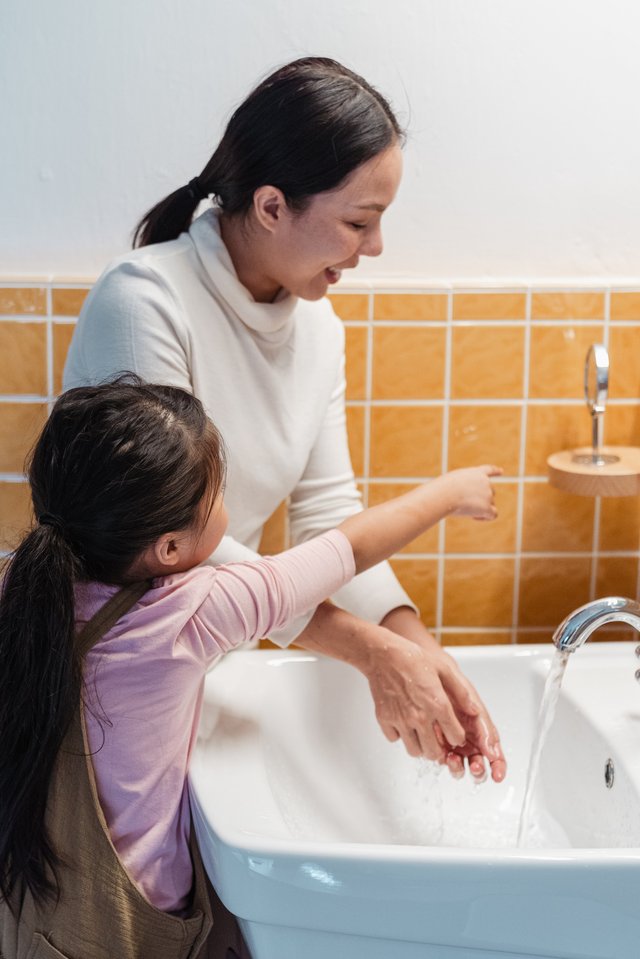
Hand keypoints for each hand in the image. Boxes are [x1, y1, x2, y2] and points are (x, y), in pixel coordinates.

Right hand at [378, 608, 506, 782]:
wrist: (383, 654)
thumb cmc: (413, 658)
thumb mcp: (444, 669)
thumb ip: (461, 692)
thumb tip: (474, 710)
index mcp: (437, 704)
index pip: (455, 737)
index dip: (457, 736)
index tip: (454, 732)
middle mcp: (419, 717)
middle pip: (434, 753)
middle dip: (440, 749)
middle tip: (438, 739)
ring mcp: (400, 720)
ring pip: (414, 751)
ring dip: (420, 745)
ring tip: (421, 732)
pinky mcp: (384, 719)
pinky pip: (394, 739)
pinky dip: (400, 735)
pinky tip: (403, 722)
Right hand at [445, 465, 501, 520]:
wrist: (445, 494)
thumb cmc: (442, 489)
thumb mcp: (451, 482)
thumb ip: (461, 487)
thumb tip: (462, 499)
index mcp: (476, 473)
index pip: (488, 470)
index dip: (495, 471)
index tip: (501, 471)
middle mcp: (486, 482)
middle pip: (490, 492)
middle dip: (481, 499)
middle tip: (464, 504)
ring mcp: (488, 494)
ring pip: (490, 504)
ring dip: (480, 508)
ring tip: (465, 509)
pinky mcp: (487, 507)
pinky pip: (492, 514)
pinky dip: (484, 517)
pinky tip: (473, 517)